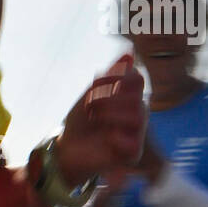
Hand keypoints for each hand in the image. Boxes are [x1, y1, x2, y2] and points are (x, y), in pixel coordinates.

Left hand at [55, 54, 146, 185]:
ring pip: (139, 116)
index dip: (116, 77)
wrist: (68, 149)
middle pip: (137, 96)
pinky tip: (107, 138)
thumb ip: (110, 75)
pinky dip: (118, 138)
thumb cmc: (81, 121)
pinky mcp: (132, 153)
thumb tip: (130, 53)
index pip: (136, 79)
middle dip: (110, 97)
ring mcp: (135, 133)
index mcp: (128, 96)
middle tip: (90, 105)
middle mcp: (136, 112)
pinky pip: (135, 143)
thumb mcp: (91, 94)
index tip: (95, 84)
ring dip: (112, 114)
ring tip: (95, 118)